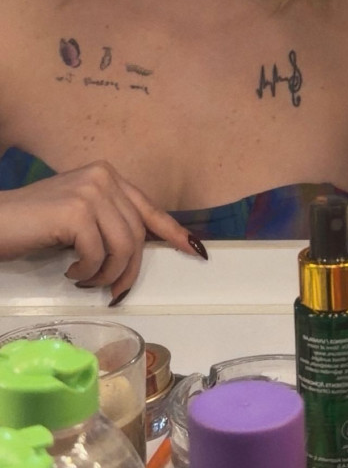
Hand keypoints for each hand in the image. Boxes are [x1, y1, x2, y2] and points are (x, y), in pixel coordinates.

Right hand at [0, 161, 205, 302]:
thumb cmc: (32, 225)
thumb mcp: (78, 217)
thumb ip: (108, 222)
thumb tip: (138, 251)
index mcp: (107, 175)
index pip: (149, 207)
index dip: (174, 232)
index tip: (195, 250)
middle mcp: (103, 177)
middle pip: (138, 234)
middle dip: (129, 270)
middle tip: (113, 291)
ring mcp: (91, 191)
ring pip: (124, 247)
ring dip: (107, 274)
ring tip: (86, 280)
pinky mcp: (77, 210)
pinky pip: (98, 254)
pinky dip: (87, 272)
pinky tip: (70, 271)